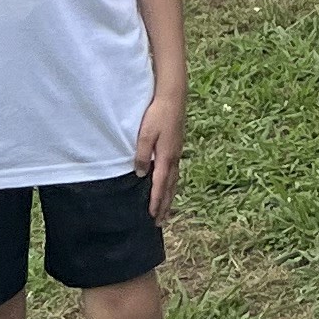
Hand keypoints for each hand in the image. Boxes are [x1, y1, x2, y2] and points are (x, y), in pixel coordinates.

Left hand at [130, 81, 182, 219]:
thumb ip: (142, 155)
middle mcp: (173, 158)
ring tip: (166, 210)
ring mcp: (177, 152)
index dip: (155, 201)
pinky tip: (170, 185)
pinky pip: (175, 172)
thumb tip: (141, 174)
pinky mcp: (176, 147)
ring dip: (169, 197)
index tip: (152, 216)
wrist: (173, 96)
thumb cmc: (157, 114)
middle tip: (160, 221)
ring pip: (174, 180)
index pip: (159, 185)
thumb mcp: (145, 134)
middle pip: (169, 187)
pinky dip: (172, 184)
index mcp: (166, 157)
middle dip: (164, 205)